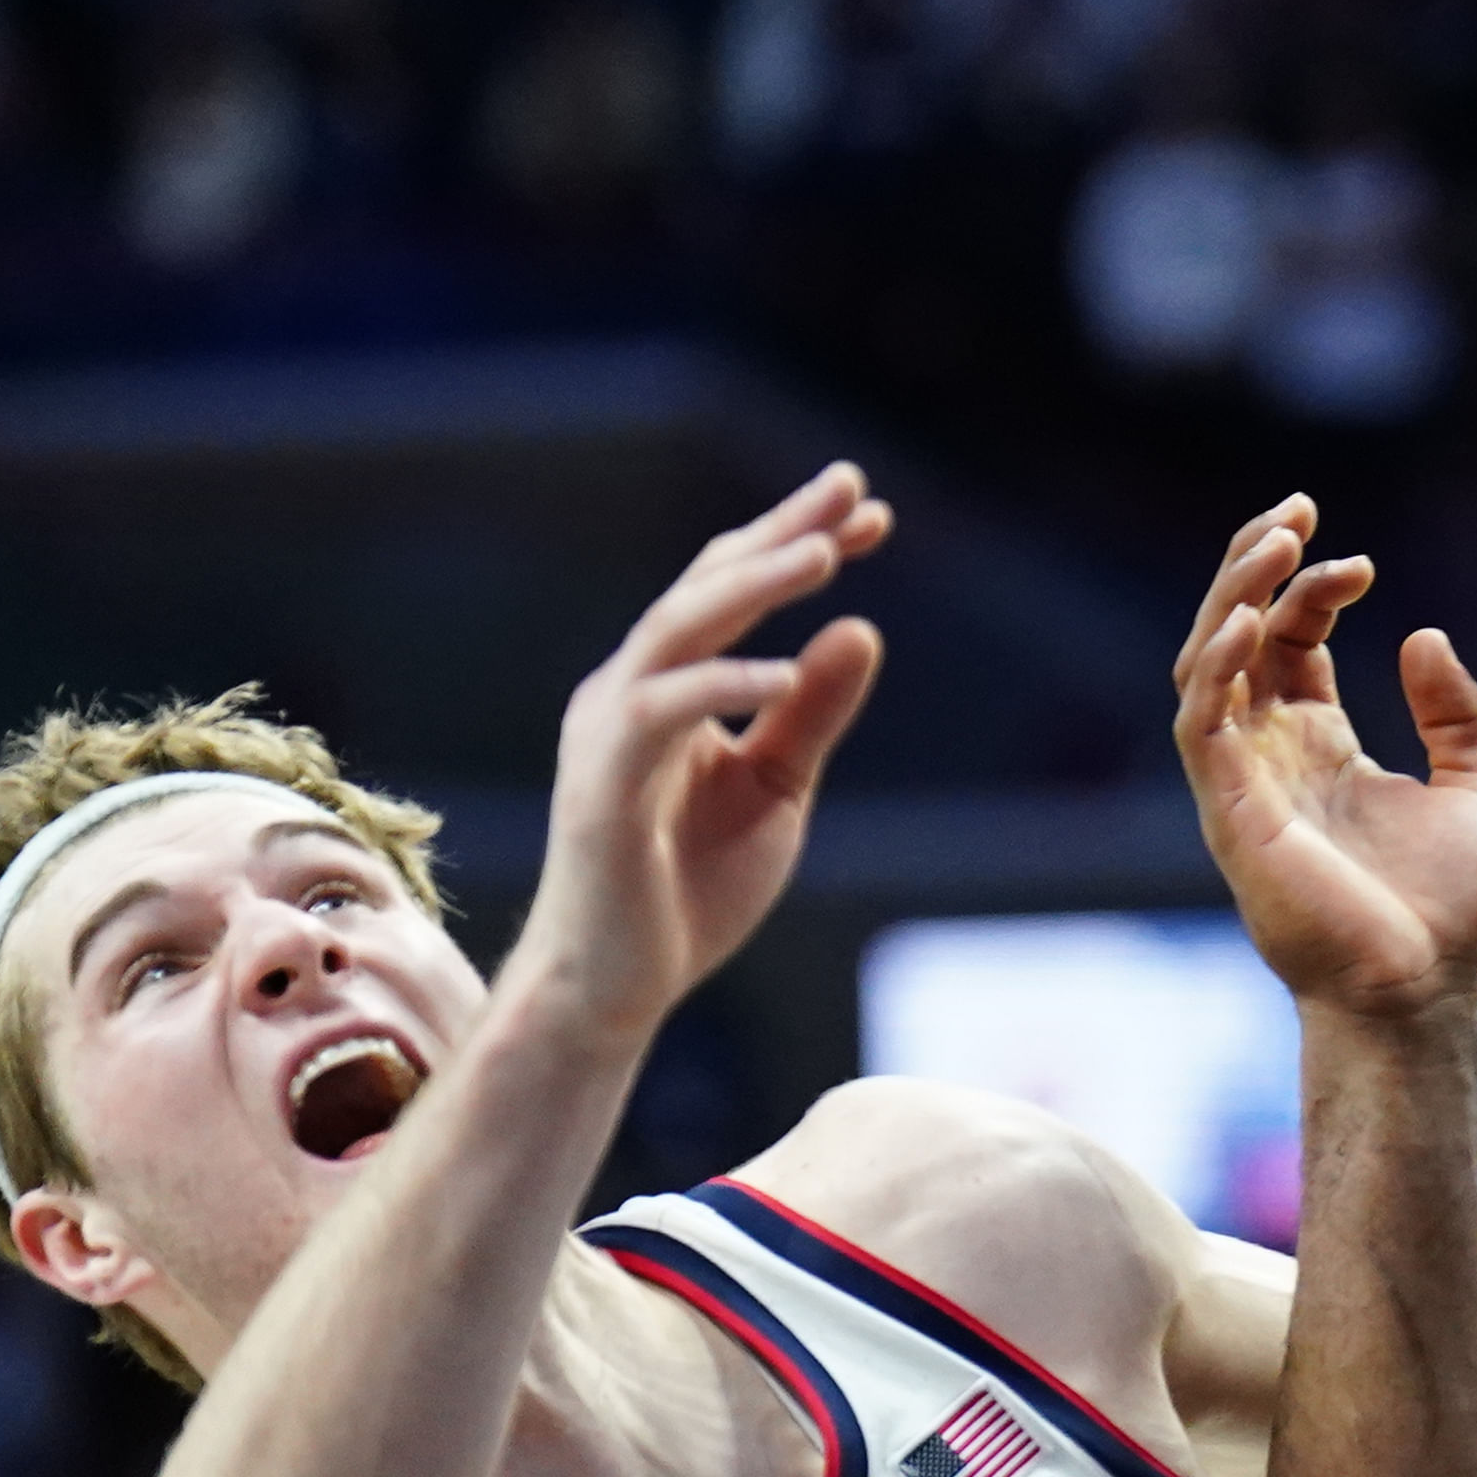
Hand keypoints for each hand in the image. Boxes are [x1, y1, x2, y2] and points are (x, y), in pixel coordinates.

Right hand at [517, 463, 891, 1038]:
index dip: (798, 544)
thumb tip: (862, 628)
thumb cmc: (688, 889)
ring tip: (825, 552)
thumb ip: (811, 713)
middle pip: (706, 586)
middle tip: (853, 489)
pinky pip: (662, 715)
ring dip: (752, 586)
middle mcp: (630, 692)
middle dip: (781, 533)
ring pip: (678, 629)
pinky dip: (724, 686)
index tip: (875, 513)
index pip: (734, 593)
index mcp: (670, 689)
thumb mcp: (776, 790)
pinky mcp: (602, 785)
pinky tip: (786, 670)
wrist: (616, 986)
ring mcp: (609, 733)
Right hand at [1172, 496, 1476, 1017]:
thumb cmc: (1445, 910)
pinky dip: (1219, 667)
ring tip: (1274, 541)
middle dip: (1256, 568)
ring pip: (1207, 666)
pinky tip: (1254, 621)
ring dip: (1231, 598)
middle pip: (1239, 636)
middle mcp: (1273, 756)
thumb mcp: (1474, 791)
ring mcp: (1245, 782)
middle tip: (1293, 511)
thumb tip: (1422, 635)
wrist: (1422, 990)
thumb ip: (1452, 714)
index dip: (1314, 589)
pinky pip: (1201, 724)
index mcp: (1321, 748)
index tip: (1362, 562)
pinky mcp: (1231, 811)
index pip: (1293, 642)